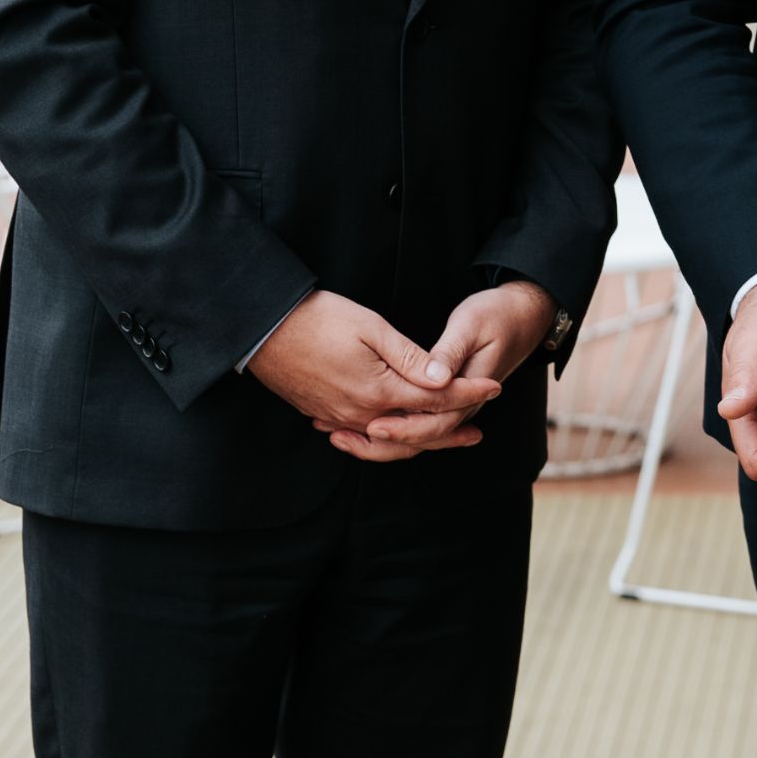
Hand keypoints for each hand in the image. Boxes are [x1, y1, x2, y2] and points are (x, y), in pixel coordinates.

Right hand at [246, 289, 474, 459]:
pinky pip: (360, 434)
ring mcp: (338, 416)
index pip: (435, 399)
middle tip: (477, 432)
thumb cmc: (318, 318)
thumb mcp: (371, 328)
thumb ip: (410, 358)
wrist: (263, 329)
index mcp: (378, 391)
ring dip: (417, 439)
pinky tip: (392, 430)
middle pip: (415, 432)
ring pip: (387, 439)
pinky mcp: (321, 412)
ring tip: (441, 435)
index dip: (467, 393)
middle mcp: (360, 413)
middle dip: (449, 431)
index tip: (494, 387)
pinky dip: (383, 438)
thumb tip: (443, 378)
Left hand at [335, 279, 556, 458]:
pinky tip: (361, 424)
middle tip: (341, 436)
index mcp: (471, 390)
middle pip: (421, 439)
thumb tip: (435, 378)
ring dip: (379, 440)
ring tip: (340, 435)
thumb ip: (450, 352)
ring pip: (417, 436)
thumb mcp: (472, 324)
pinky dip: (388, 427)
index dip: (402, 428)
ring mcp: (457, 405)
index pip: (434, 423)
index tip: (372, 425)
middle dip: (380, 442)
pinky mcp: (447, 399)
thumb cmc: (497, 315)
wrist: (525, 315)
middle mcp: (464, 406)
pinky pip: (416, 422)